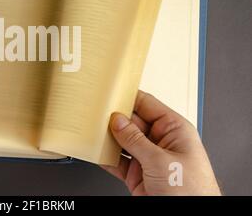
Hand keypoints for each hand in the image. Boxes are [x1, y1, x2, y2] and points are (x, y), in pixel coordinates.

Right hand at [101, 91, 220, 195]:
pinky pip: (118, 161)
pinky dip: (107, 158)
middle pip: (131, 123)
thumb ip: (136, 140)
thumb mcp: (160, 161)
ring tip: (94, 133)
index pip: (147, 105)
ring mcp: (148, 159)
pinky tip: (98, 153)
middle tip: (97, 116)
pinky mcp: (138, 175)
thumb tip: (118, 121)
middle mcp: (160, 142)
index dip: (129, 98)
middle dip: (114, 120)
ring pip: (122, 142)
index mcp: (174, 130)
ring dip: (108, 139)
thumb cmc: (193, 192)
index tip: (112, 93)